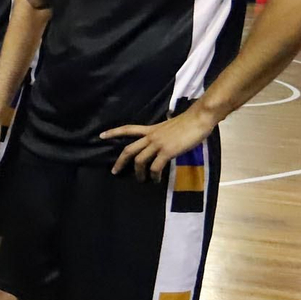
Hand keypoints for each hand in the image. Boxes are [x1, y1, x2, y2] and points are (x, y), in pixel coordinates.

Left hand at [101, 106, 218, 181]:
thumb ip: (161, 133)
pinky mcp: (167, 151)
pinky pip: (155, 167)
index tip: (101, 136)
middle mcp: (151, 136)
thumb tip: (161, 140)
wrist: (199, 119)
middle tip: (115, 171)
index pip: (128, 129)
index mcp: (151, 129)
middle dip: (120, 161)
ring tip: (141, 180)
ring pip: (139, 160)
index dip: (114, 132)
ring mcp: (158, 144)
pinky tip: (156, 180)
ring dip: (138, 173)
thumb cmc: (188, 122)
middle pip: (129, 149)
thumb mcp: (169, 126)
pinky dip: (154, 175)